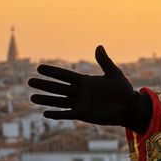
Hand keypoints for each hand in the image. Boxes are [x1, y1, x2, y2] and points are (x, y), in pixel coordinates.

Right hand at [28, 46, 150, 131]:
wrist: (130, 107)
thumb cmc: (123, 90)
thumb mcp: (114, 74)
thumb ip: (105, 62)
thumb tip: (99, 46)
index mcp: (86, 82)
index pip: (66, 76)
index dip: (53, 72)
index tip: (40, 67)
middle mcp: (80, 92)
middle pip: (58, 88)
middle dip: (45, 85)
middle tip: (30, 81)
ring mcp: (81, 104)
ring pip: (59, 101)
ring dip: (46, 99)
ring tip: (32, 97)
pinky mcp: (84, 114)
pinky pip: (67, 114)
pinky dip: (57, 114)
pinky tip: (45, 113)